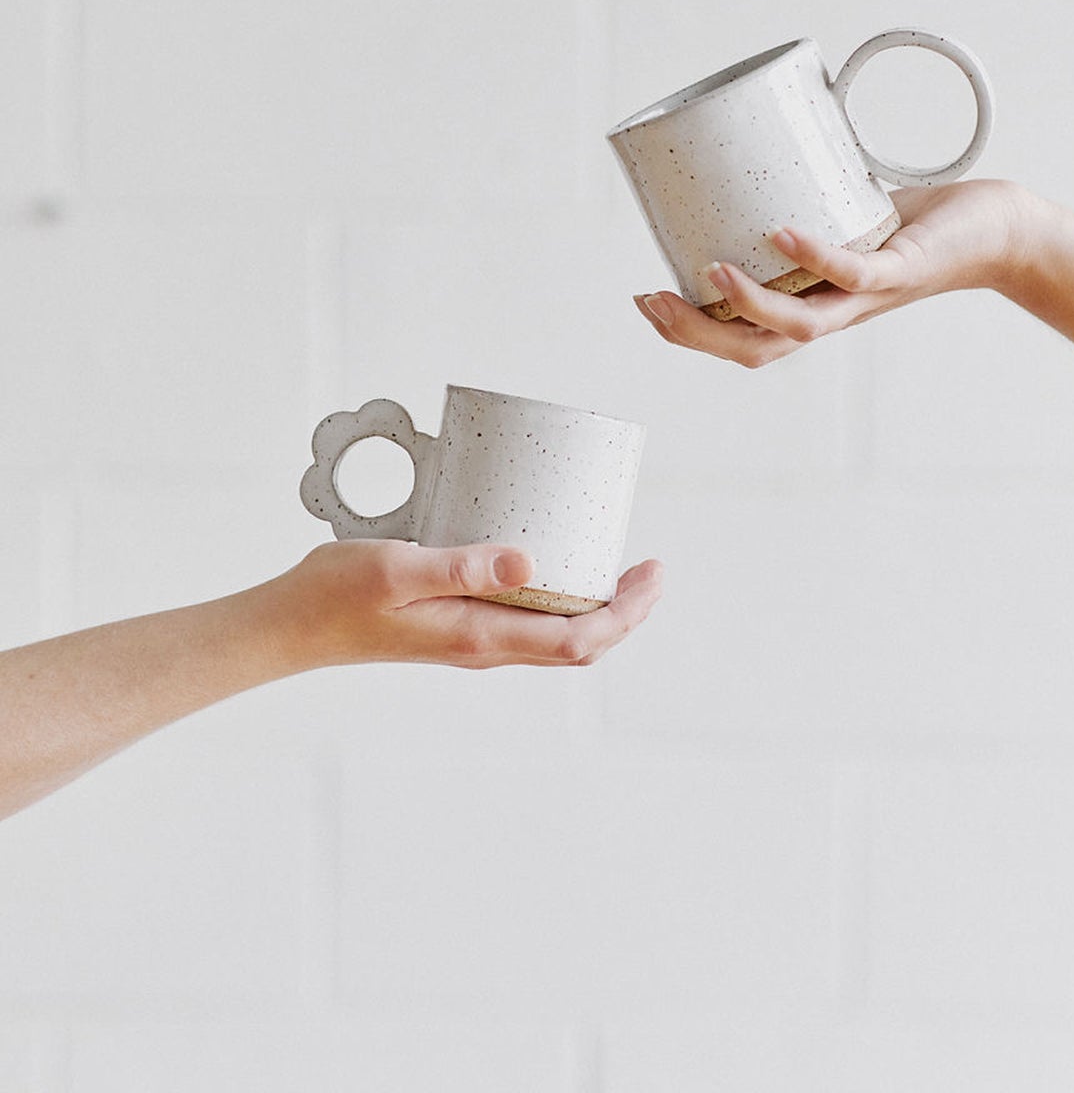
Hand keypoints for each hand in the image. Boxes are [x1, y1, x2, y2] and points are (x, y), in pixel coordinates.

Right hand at [269, 542, 663, 669]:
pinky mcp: (454, 626)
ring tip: (616, 564)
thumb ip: (461, 566)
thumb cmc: (335, 595)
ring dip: (594, 607)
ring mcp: (470, 639)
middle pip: (577, 643)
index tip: (652, 571)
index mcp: (480, 636)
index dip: (626, 612)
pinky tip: (552, 563)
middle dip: (623, 610)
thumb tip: (530, 561)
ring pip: (553, 635)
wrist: (288, 626)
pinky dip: (556, 599)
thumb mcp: (398, 568)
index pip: (578, 640)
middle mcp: (483, 645)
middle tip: (650, 566)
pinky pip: (524, 622)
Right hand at [632, 178, 1032, 367]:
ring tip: (711, 272)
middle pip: (756, 349)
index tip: (645, 299)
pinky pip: (852, 272)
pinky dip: (813, 256)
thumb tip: (739, 151)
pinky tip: (781, 233)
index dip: (687, 332)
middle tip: (655, 301)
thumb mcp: (839, 219)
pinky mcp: (900, 270)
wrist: (994, 232)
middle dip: (698, 334)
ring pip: (799, 326)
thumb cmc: (914, 226)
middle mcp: (835, 314)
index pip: (739, 339)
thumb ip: (795, 202)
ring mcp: (866, 296)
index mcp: (813, 308)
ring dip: (749, 305)